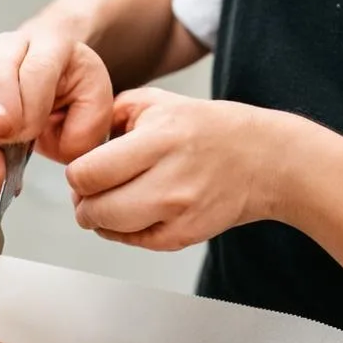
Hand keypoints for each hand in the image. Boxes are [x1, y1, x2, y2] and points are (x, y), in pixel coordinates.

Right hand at [0, 30, 113, 191]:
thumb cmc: (76, 86)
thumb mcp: (98, 100)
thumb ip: (86, 125)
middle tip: (4, 146)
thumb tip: (54, 146)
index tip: (27, 134)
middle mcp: (11, 50)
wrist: (57, 73)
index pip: (35, 70)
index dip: (28, 105)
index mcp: (51, 43)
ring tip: (0, 174)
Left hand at [67, 88, 284, 249]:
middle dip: (83, 201)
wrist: (265, 161)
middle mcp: (168, 180)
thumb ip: (113, 115)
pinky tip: (136, 210)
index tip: (84, 170)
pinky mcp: (181, 237)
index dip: (76, 175)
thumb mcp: (161, 102)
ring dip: (99, 218)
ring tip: (111, 199)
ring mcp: (176, 213)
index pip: (87, 174)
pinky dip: (123, 229)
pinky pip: (131, 241)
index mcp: (159, 139)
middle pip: (93, 208)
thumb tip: (77, 145)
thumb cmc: (210, 130)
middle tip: (91, 191)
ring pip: (108, 229)